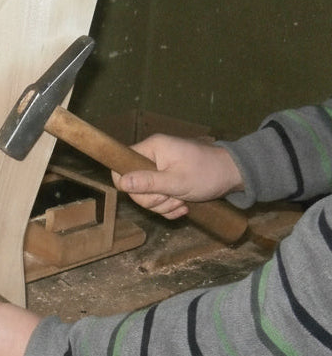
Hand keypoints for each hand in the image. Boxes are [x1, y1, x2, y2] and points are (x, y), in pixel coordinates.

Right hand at [111, 134, 243, 219]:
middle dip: (153, 199)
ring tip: (181, 202)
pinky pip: (158, 198)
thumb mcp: (177, 181)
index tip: (147, 193)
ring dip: (163, 205)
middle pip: (134, 186)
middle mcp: (152, 156)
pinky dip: (168, 206)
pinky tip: (183, 206)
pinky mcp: (167, 180)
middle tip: (172, 198)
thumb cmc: (208, 173)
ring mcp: (159, 169)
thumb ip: (148, 182)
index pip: (122, 166)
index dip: (128, 184)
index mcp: (152, 148)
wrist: (234, 175)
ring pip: (146, 195)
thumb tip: (121, 183)